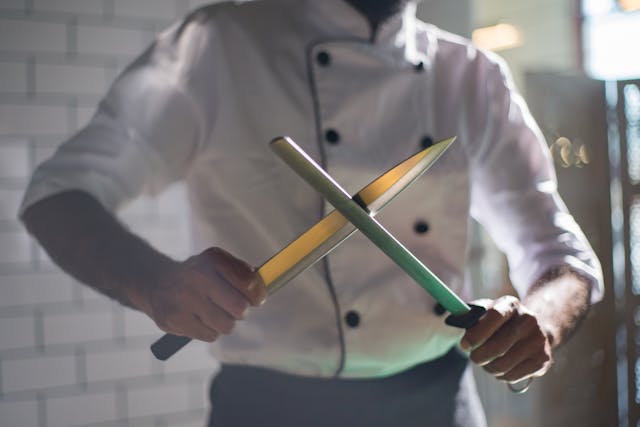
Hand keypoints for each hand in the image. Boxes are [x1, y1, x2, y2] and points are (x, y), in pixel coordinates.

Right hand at [142, 247, 265, 341]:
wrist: (157, 283)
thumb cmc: (199, 276)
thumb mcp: (218, 265)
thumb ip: (243, 275)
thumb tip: (263, 292)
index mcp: (212, 260)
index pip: (248, 282)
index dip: (258, 294)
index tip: (257, 298)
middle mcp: (197, 277)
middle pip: (240, 309)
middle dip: (241, 311)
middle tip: (235, 308)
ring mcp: (184, 299)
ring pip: (227, 326)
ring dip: (226, 323)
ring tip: (216, 313)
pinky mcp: (174, 320)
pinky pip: (211, 336)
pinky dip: (211, 331)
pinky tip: (200, 319)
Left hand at [460, 296, 552, 383]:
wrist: (535, 329)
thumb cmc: (501, 321)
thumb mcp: (487, 311)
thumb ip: (470, 315)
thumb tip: (453, 320)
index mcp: (511, 304)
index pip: (494, 316)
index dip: (476, 334)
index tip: (464, 345)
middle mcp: (528, 320)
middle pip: (497, 347)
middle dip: (478, 356)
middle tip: (473, 357)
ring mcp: (538, 340)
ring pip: (502, 365)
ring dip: (488, 368)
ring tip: (486, 362)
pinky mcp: (543, 360)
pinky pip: (512, 377)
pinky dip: (500, 376)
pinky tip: (501, 366)